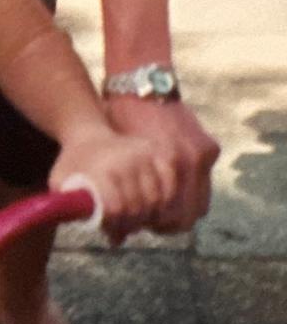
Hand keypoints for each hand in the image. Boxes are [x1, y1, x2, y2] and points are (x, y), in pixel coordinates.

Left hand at [49, 129, 177, 245]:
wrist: (88, 134)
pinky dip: (168, 199)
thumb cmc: (74, 165)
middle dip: (131, 224)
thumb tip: (111, 239)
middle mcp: (126, 160)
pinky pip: (171, 182)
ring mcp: (144, 154)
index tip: (110, 231)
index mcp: (101, 170)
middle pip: (139, 207)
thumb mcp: (60, 183)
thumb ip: (71, 209)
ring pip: (158, 199)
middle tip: (124, 228)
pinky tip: (156, 208)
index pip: (116, 208)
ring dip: (150, 216)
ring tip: (138, 219)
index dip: (115, 226)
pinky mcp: (157, 151)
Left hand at [104, 95, 219, 232]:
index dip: (157, 225)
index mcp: (161, 166)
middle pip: (187, 214)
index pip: (170, 218)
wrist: (139, 84)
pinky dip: (192, 187)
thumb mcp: (114, 158)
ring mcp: (200, 155)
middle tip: (153, 220)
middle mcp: (185, 162)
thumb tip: (114, 238)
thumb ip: (118, 197)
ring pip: (200, 202)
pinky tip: (175, 185)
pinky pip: (204, 180)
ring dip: (183, 208)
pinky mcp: (209, 147)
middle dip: (170, 221)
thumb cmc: (118, 121)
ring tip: (164, 206)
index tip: (144, 224)